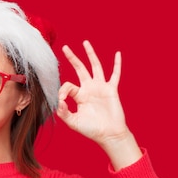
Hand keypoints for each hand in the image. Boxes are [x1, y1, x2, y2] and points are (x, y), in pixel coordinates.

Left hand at [57, 40, 141, 169]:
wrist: (108, 134)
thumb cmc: (91, 130)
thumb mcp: (74, 122)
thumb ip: (64, 113)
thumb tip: (59, 101)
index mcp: (79, 96)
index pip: (68, 86)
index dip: (63, 91)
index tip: (62, 100)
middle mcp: (89, 89)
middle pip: (79, 69)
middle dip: (72, 58)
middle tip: (64, 47)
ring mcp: (100, 88)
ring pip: (95, 67)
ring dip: (90, 54)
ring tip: (85, 42)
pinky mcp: (111, 90)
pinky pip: (115, 75)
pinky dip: (117, 64)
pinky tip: (117, 54)